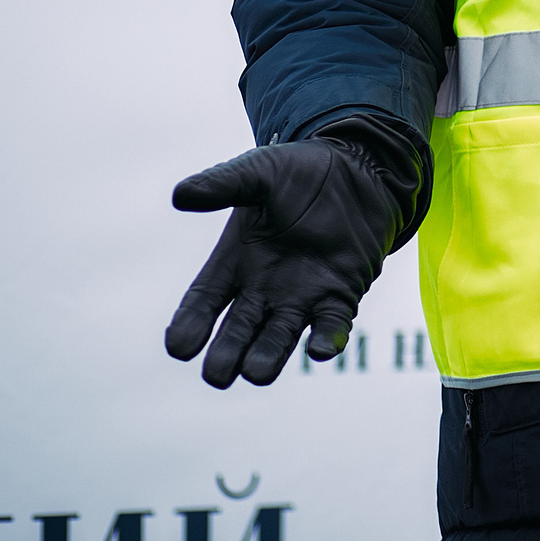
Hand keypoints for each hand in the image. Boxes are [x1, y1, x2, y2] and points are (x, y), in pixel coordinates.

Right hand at [164, 127, 411, 387]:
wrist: (359, 167)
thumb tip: (180, 196)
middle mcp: (263, 289)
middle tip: (219, 372)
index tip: (179, 348)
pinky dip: (325, 342)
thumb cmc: (301, 171)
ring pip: (277, 343)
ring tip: (256, 370)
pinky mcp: (340, 295)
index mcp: (233, 263)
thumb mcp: (258, 172)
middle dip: (225, 358)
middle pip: (235, 336)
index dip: (188, 328)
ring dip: (267, 360)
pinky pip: (330, 328)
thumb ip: (223, 184)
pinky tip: (319, 348)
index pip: (202, 305)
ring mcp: (301, 297)